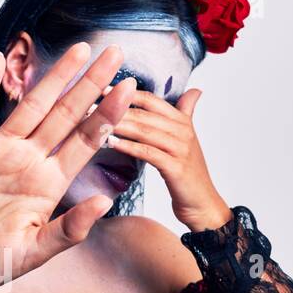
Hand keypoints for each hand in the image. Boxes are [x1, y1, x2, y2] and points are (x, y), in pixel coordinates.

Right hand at [0, 43, 137, 292]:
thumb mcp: (32, 254)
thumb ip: (68, 230)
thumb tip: (105, 202)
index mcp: (48, 185)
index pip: (85, 143)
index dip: (108, 116)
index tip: (130, 90)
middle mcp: (27, 161)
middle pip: (66, 115)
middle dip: (91, 84)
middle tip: (116, 53)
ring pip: (31, 105)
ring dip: (53, 76)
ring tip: (79, 49)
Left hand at [102, 87, 231, 232]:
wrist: (203, 204)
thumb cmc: (188, 173)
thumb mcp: (187, 139)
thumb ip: (186, 113)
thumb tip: (194, 91)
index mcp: (182, 121)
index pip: (151, 100)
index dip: (126, 93)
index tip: (101, 89)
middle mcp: (183, 131)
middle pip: (144, 114)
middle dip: (115, 109)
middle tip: (88, 106)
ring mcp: (180, 149)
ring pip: (144, 131)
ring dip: (117, 125)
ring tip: (94, 122)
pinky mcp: (176, 167)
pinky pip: (147, 152)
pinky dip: (128, 146)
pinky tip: (110, 143)